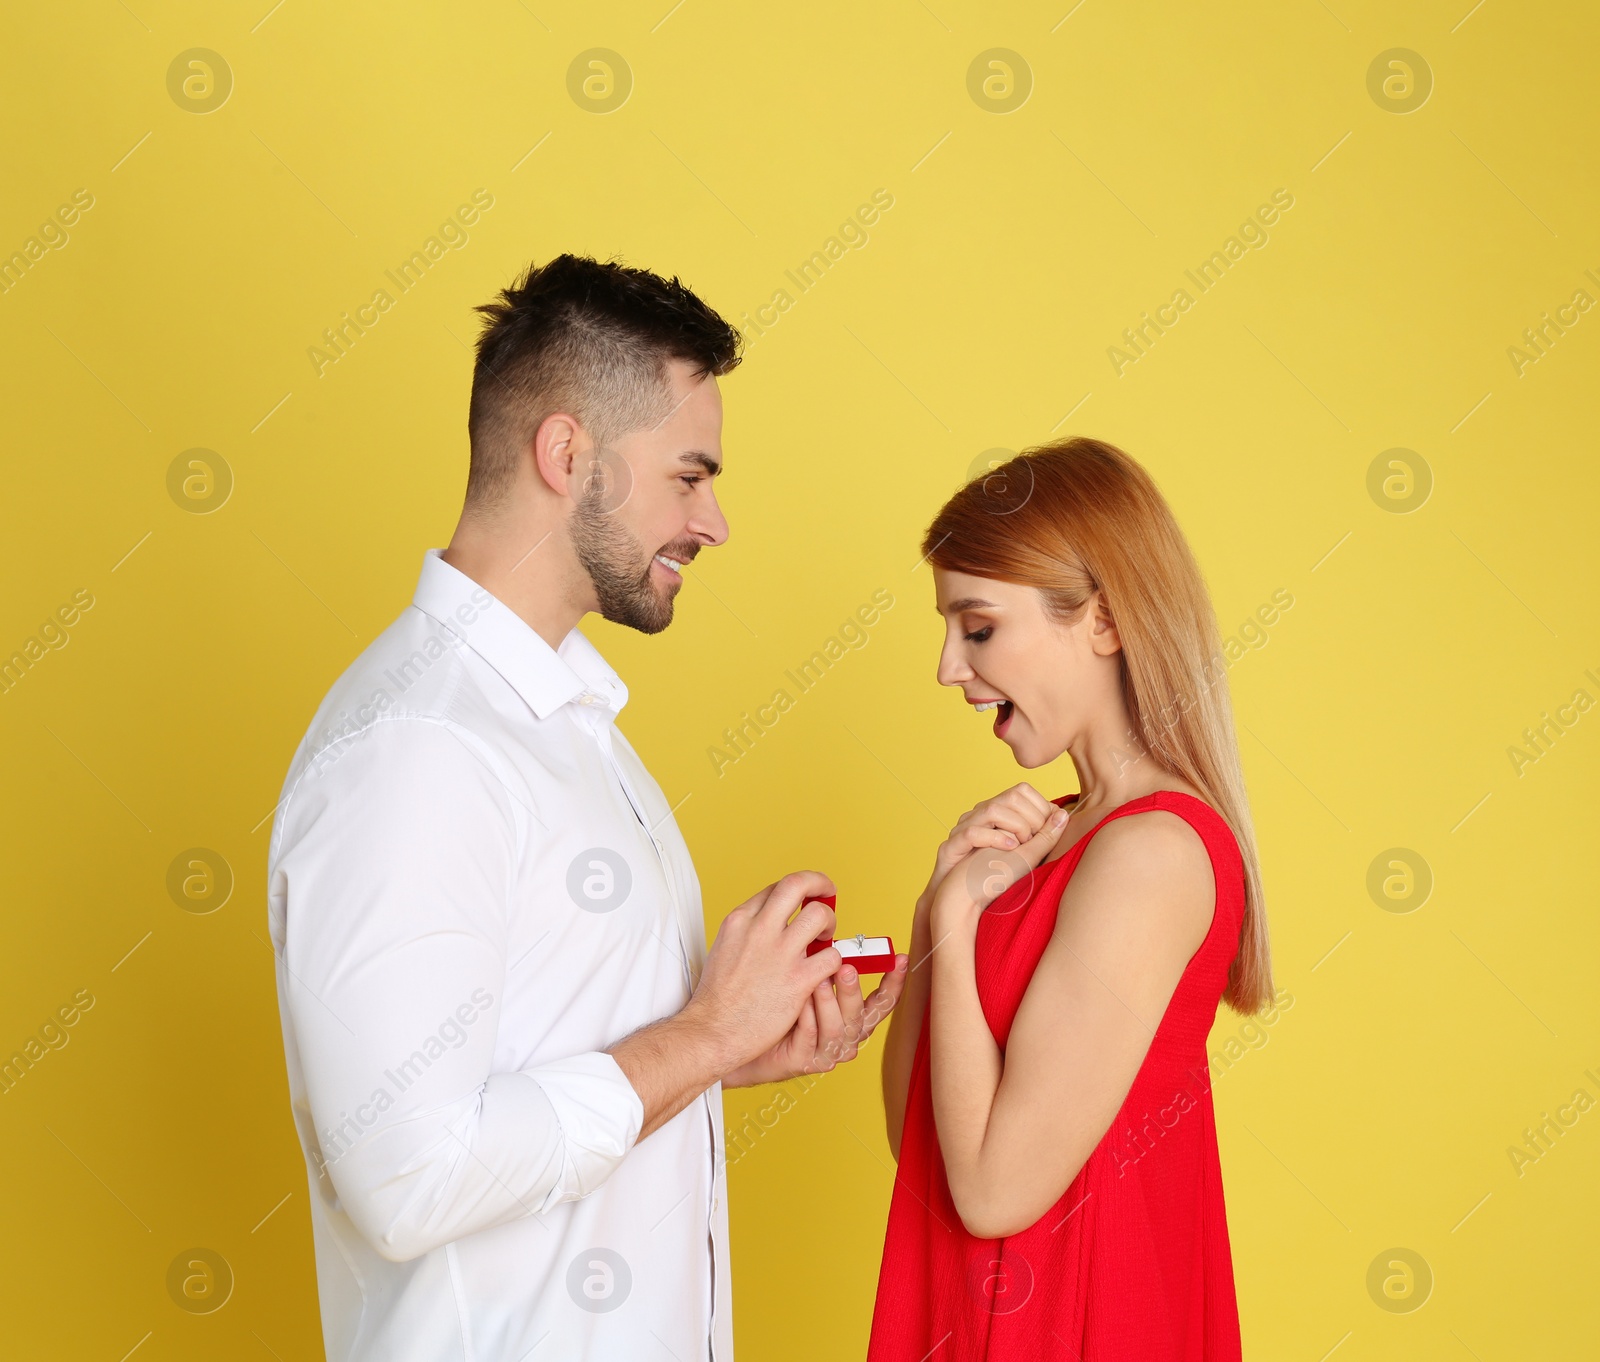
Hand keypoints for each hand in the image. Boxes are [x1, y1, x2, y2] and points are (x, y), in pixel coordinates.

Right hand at [685, 871, 845, 1076]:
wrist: (712, 1031)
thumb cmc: (716, 998)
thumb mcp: (723, 948)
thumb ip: (747, 932)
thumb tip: (769, 924)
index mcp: (740, 920)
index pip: (776, 887)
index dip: (795, 891)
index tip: (803, 899)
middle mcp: (760, 929)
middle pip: (798, 884)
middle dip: (819, 883)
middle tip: (827, 892)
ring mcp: (780, 953)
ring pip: (820, 915)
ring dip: (830, 922)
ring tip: (827, 937)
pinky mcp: (798, 980)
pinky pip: (832, 957)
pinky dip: (835, 961)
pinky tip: (826, 970)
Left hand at [724, 952, 910, 1086]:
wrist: (724, 1036)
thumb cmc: (761, 1002)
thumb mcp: (794, 973)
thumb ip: (815, 956)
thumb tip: (824, 921)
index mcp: (842, 1011)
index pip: (879, 999)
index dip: (894, 981)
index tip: (899, 959)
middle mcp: (838, 1032)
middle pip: (864, 1015)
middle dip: (855, 989)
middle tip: (845, 967)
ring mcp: (820, 1049)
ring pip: (840, 1028)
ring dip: (831, 1001)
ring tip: (819, 981)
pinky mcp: (799, 1061)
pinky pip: (810, 1039)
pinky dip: (808, 1018)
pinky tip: (800, 1003)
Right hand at [926, 783, 1063, 899]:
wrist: (959, 905)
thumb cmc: (993, 881)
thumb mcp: (1026, 857)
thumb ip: (1043, 836)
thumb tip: (1064, 815)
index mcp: (995, 816)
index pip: (1021, 791)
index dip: (1041, 807)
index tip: (1049, 829)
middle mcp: (978, 816)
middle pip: (1010, 796)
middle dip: (1031, 818)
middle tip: (1034, 841)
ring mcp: (962, 830)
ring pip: (992, 809)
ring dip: (1016, 827)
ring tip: (1022, 846)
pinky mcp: (951, 847)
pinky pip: (972, 833)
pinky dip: (994, 839)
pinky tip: (1010, 850)